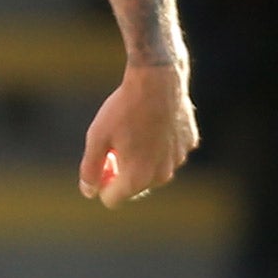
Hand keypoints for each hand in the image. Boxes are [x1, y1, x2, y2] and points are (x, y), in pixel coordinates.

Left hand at [80, 64, 197, 206]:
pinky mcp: (188, 143)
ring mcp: (178, 159)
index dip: (99, 181)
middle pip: (133, 186)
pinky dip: (157, 143)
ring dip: (139, 157)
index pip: (111, 199)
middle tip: (112, 143)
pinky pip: (167, 152)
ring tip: (131, 129)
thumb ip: (90, 169)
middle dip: (120, 171)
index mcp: (138, 178)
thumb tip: (89, 191)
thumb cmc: (123, 108)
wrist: (157, 79)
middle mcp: (162, 175)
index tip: (99, 158)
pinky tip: (150, 121)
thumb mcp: (97, 137)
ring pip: (152, 169)